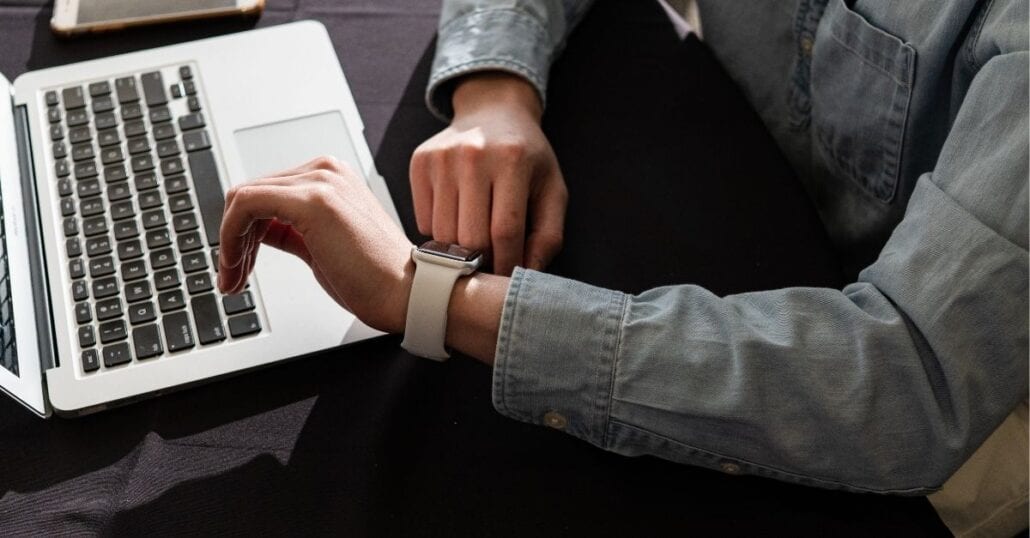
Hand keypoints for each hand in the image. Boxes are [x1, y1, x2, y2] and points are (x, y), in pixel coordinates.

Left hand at [218, 156, 413, 333]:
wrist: (407, 293)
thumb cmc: (375, 278)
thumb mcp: (321, 246)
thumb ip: (290, 231)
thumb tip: (254, 232)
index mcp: (331, 177)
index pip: (266, 191)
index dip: (242, 229)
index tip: (238, 263)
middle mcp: (325, 171)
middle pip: (250, 192)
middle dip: (231, 237)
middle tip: (230, 276)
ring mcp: (320, 181)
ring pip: (243, 197)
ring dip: (228, 241)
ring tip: (233, 278)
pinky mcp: (312, 200)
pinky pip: (246, 204)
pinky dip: (230, 236)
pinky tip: (238, 265)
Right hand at [410, 72, 567, 275]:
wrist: (492, 112)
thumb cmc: (527, 158)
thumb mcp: (552, 190)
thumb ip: (548, 236)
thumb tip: (527, 275)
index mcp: (513, 160)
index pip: (505, 232)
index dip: (507, 265)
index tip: (507, 279)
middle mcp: (474, 155)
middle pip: (470, 237)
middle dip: (483, 263)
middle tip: (491, 266)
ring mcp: (442, 158)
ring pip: (443, 235)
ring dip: (459, 252)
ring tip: (475, 246)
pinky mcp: (420, 163)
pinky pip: (423, 221)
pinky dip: (440, 234)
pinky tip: (457, 222)